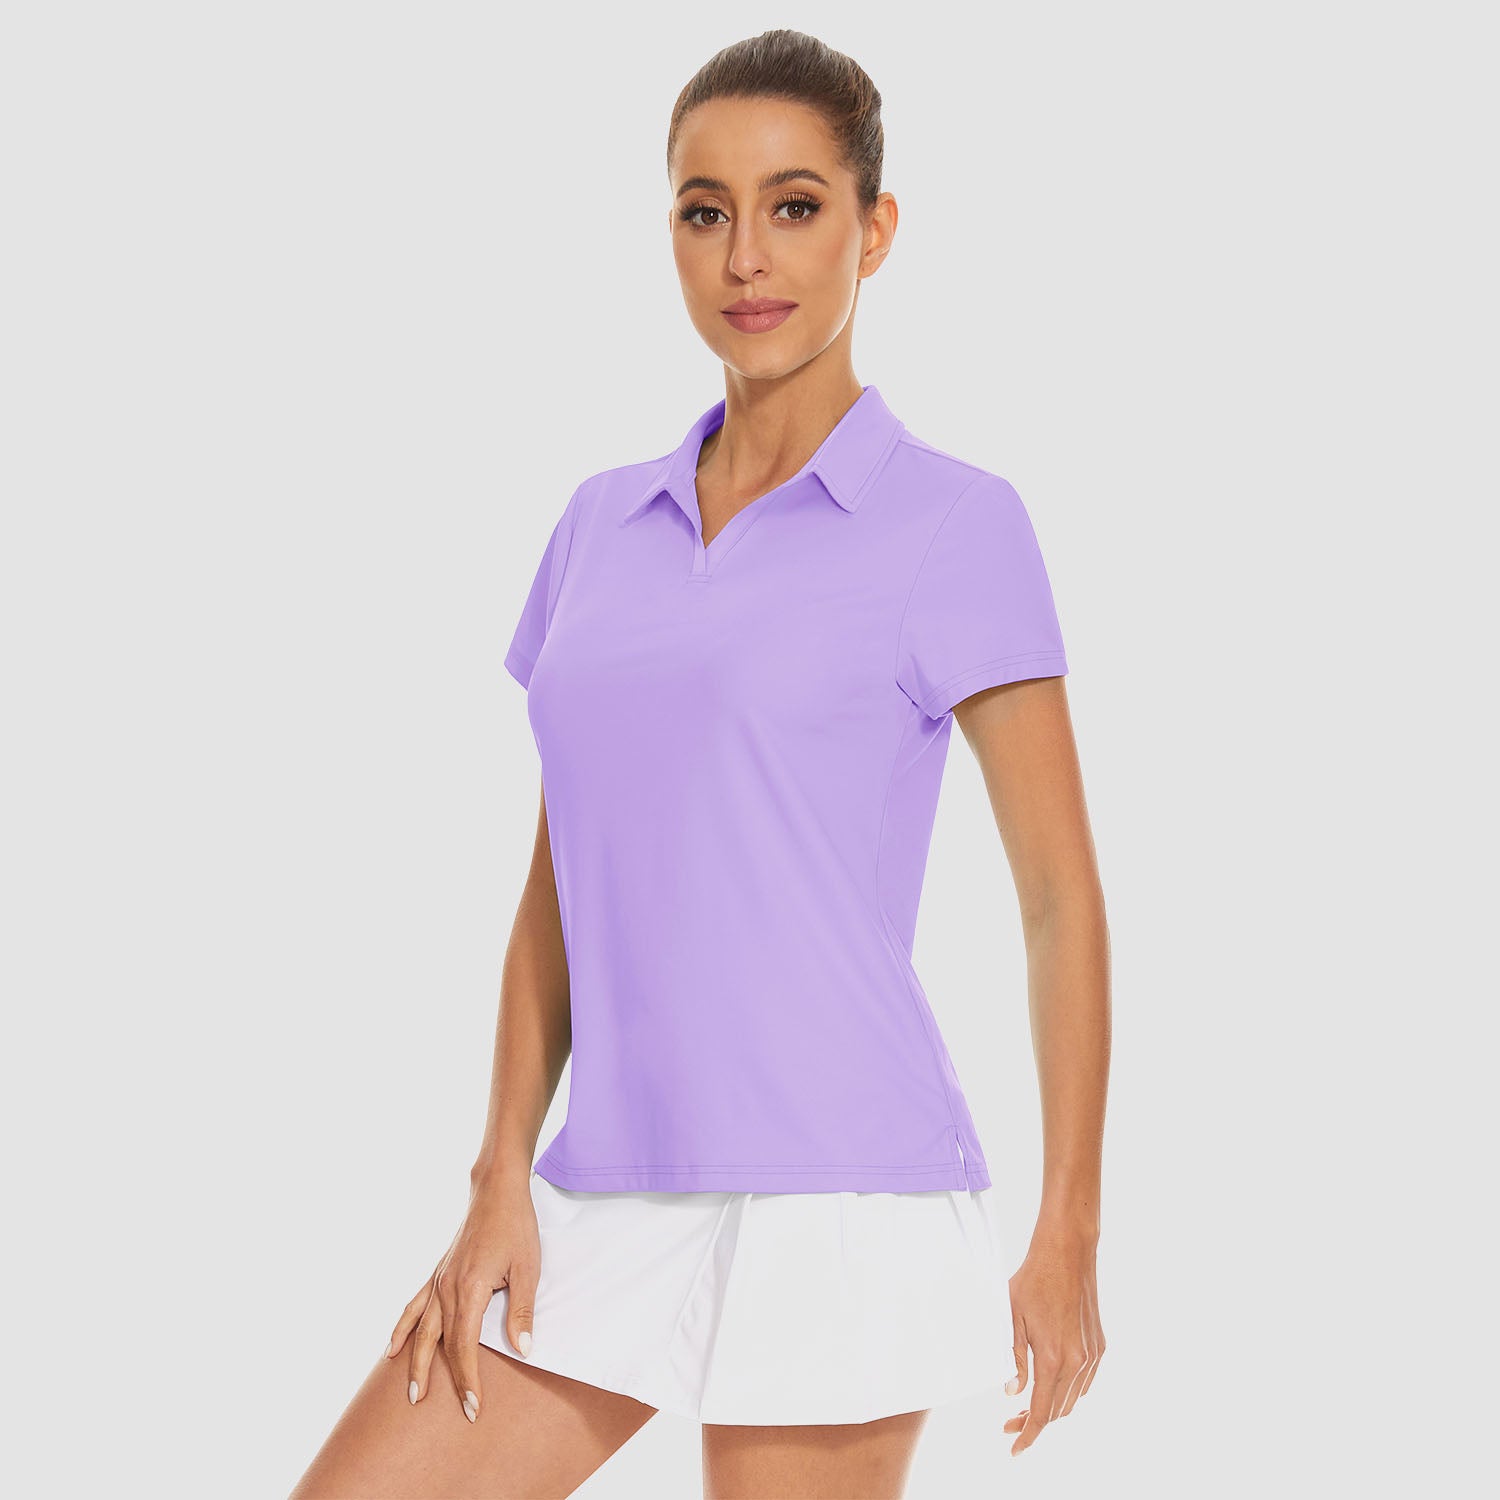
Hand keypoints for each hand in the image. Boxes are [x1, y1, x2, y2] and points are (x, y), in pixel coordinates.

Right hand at [383, 1175, 541, 1422]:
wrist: (497, 1190)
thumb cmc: (515, 1225)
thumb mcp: (528, 1268)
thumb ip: (522, 1311)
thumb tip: (522, 1350)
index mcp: (469, 1288)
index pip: (464, 1347)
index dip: (467, 1379)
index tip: (471, 1407)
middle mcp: (447, 1287)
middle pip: (438, 1344)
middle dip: (439, 1380)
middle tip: (439, 1411)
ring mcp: (439, 1278)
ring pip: (421, 1328)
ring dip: (415, 1361)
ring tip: (410, 1392)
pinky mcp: (439, 1271)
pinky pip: (414, 1305)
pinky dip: (403, 1328)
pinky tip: (393, 1347)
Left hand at [1003, 1220, 1104, 1455]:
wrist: (1067, 1254)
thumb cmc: (1033, 1280)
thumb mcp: (1011, 1318)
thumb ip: (1012, 1358)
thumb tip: (1012, 1392)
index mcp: (1054, 1358)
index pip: (1042, 1412)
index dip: (1028, 1434)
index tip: (1014, 1448)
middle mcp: (1078, 1362)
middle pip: (1057, 1411)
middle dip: (1035, 1422)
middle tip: (1011, 1422)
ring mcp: (1092, 1355)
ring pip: (1073, 1399)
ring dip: (1052, 1407)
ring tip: (1027, 1406)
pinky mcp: (1099, 1346)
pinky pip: (1084, 1382)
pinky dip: (1068, 1392)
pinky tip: (1051, 1385)